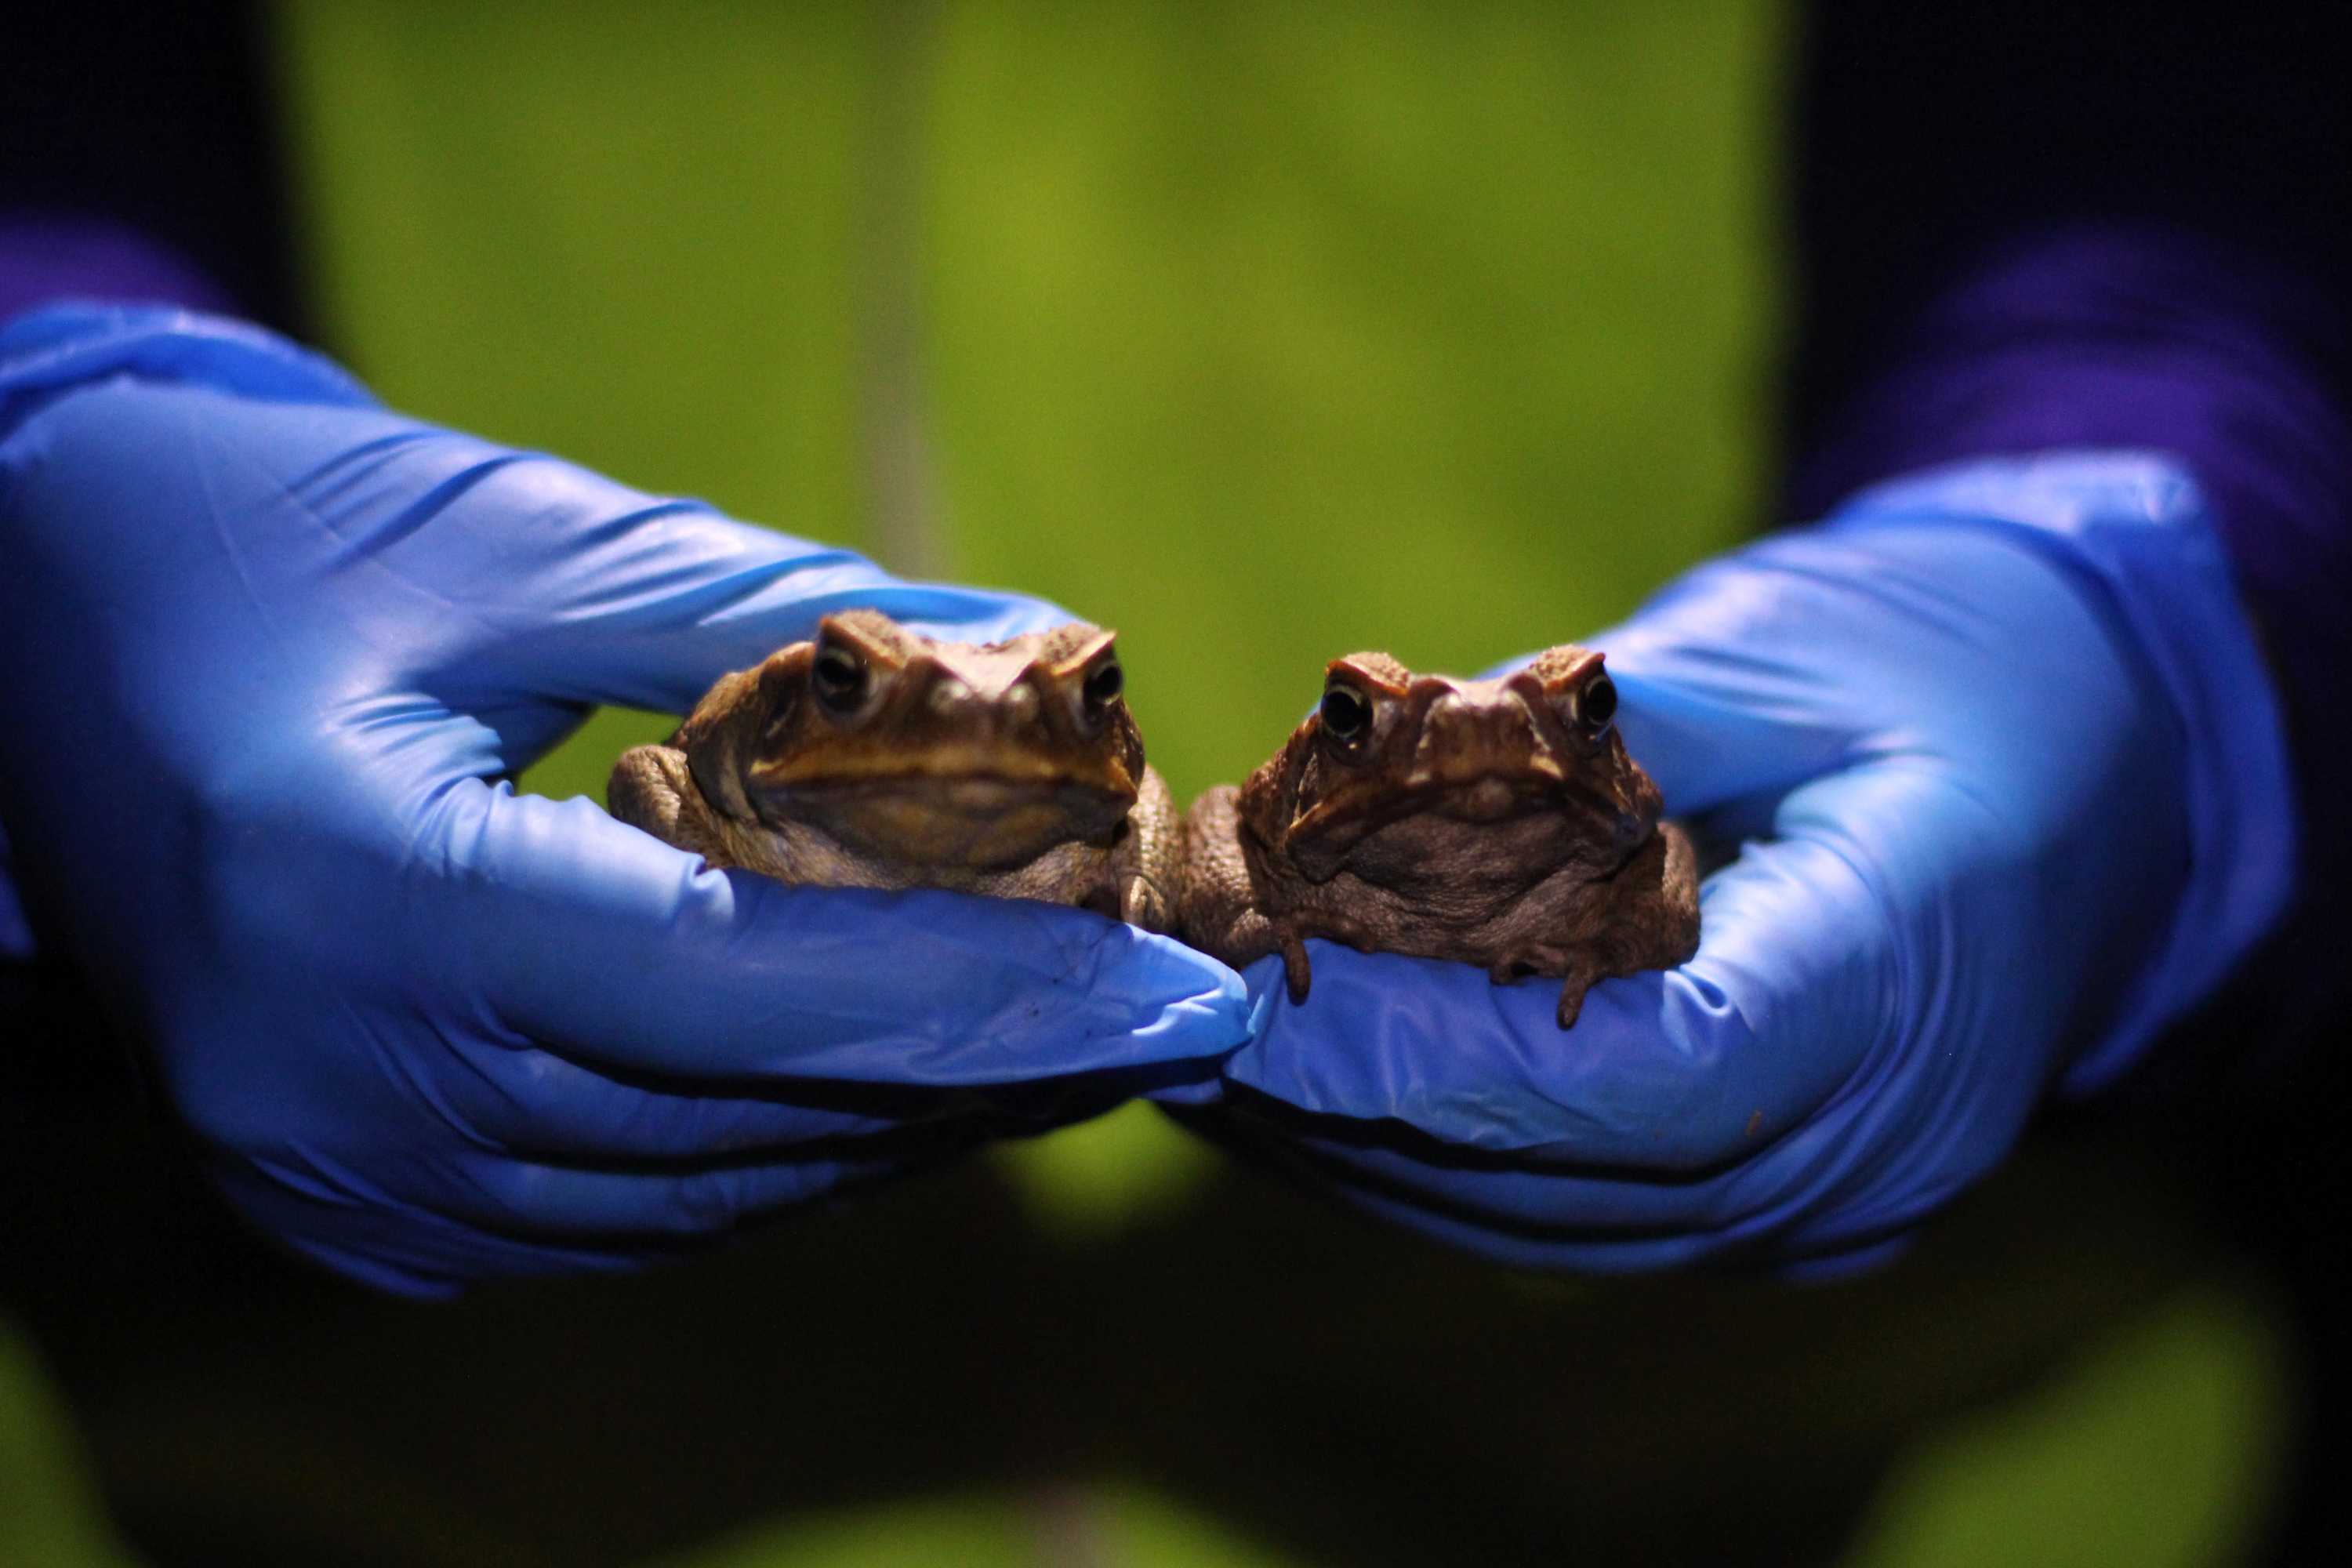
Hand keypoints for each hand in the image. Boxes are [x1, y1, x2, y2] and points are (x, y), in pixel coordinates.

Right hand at [0, 305, 1245, 1295]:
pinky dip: (787, 1139)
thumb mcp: (508, 534)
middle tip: (1170, 1009)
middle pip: (747, 1115)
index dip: (986, 1002)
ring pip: (710, 1185)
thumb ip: (768, 620)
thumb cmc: (253, 536)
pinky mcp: (358, 1204)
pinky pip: (637, 1198)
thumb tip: (1030, 668)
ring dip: (904, 1121)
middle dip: (986, 1069)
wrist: (19, 630)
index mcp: (347, 893)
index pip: (741, 991)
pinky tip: (907, 1076)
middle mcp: (331, 1085)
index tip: (1182, 997)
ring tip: (1078, 1042)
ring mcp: (337, 1176)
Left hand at [1176, 454, 2293, 1271]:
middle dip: (1353, 1107)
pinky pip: (1568, 1210)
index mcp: (1913, 960)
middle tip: (1171, 1027)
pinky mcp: (1764, 1197)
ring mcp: (1824, 1191)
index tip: (1264, 1013)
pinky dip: (1424, 1157)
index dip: (1443, 1061)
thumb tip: (1359, 768)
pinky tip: (1300, 1094)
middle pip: (1574, 1172)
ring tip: (1193, 1059)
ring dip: (1359, 1150)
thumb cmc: (1935, 670)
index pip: (1659, 1074)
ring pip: (1548, 1221)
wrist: (2098, 771)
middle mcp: (1874, 1128)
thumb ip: (1581, 733)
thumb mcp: (1777, 648)